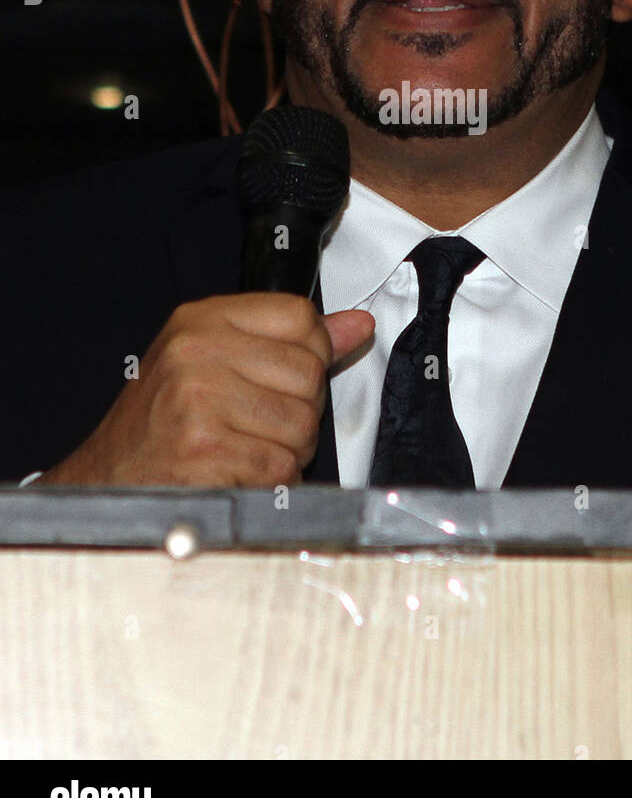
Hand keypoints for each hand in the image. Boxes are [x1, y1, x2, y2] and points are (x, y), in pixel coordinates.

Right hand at [35, 294, 373, 486]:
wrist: (108, 479)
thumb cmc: (162, 421)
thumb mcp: (215, 360)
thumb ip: (290, 341)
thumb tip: (357, 326)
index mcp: (203, 320)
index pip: (300, 316)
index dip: (312, 352)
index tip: (287, 376)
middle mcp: (198, 352)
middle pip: (309, 373)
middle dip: (299, 409)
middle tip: (258, 423)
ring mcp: (200, 400)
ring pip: (303, 424)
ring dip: (287, 450)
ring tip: (245, 448)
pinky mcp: (206, 449)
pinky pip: (281, 466)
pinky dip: (270, 481)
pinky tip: (238, 472)